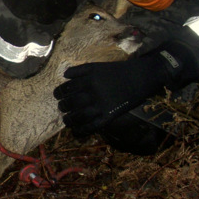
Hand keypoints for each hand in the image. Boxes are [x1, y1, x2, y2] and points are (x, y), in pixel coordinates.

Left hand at [53, 55, 170, 136]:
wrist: (140, 77)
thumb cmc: (117, 71)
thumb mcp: (97, 66)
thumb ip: (80, 70)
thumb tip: (64, 76)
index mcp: (88, 79)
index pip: (66, 89)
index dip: (59, 93)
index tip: (57, 96)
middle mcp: (92, 93)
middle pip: (70, 103)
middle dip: (63, 106)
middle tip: (62, 107)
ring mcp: (101, 106)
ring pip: (77, 116)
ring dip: (68, 120)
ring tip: (66, 120)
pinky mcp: (109, 116)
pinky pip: (91, 127)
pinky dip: (81, 131)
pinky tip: (76, 132)